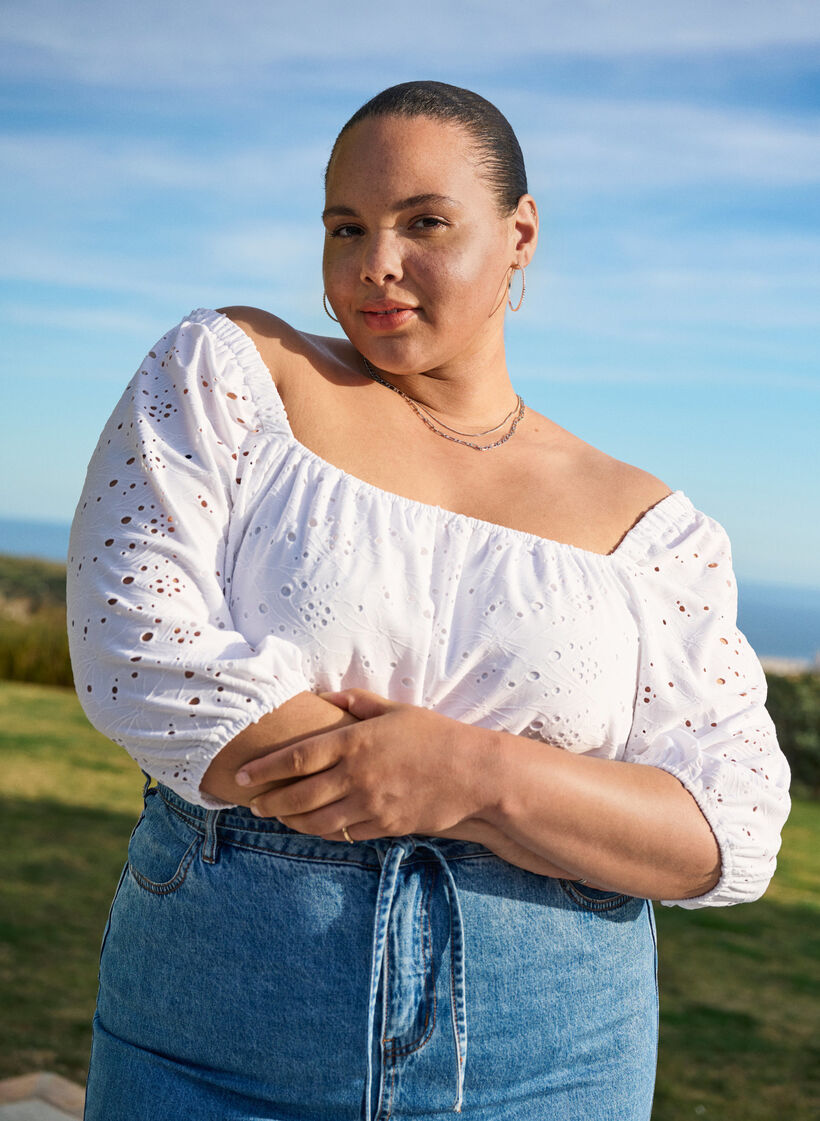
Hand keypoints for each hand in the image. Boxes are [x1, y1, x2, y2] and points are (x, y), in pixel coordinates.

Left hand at [234, 689, 496, 842]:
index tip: (242, 775)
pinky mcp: (383, 826)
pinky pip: (343, 833)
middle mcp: (356, 775)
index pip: (297, 757)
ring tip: (277, 816)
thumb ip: (359, 703)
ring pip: (316, 821)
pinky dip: (323, 831)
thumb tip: (330, 696)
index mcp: (356, 742)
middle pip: (298, 795)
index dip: (265, 768)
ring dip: (290, 821)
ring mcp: (369, 804)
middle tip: (252, 803)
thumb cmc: (435, 735)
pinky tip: (314, 826)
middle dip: (269, 801)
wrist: (474, 774)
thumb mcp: (397, 710)